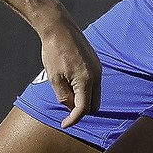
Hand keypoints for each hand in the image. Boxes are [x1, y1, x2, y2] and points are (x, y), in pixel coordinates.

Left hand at [36, 8, 100, 126]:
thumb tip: (71, 107)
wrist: (59, 28)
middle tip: (65, 107)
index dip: (73, 120)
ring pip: (95, 95)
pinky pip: (95, 84)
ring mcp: (99, 69)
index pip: (83, 109)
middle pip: (94, 106)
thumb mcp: (54, 78)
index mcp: (86, 81)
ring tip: (65, 91)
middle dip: (81, 111)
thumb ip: (63, 96)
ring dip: (83, 100)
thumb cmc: (54, 51)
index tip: (64, 124)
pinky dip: (85, 90)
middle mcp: (97, 76)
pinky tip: (71, 83)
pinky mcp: (97, 63)